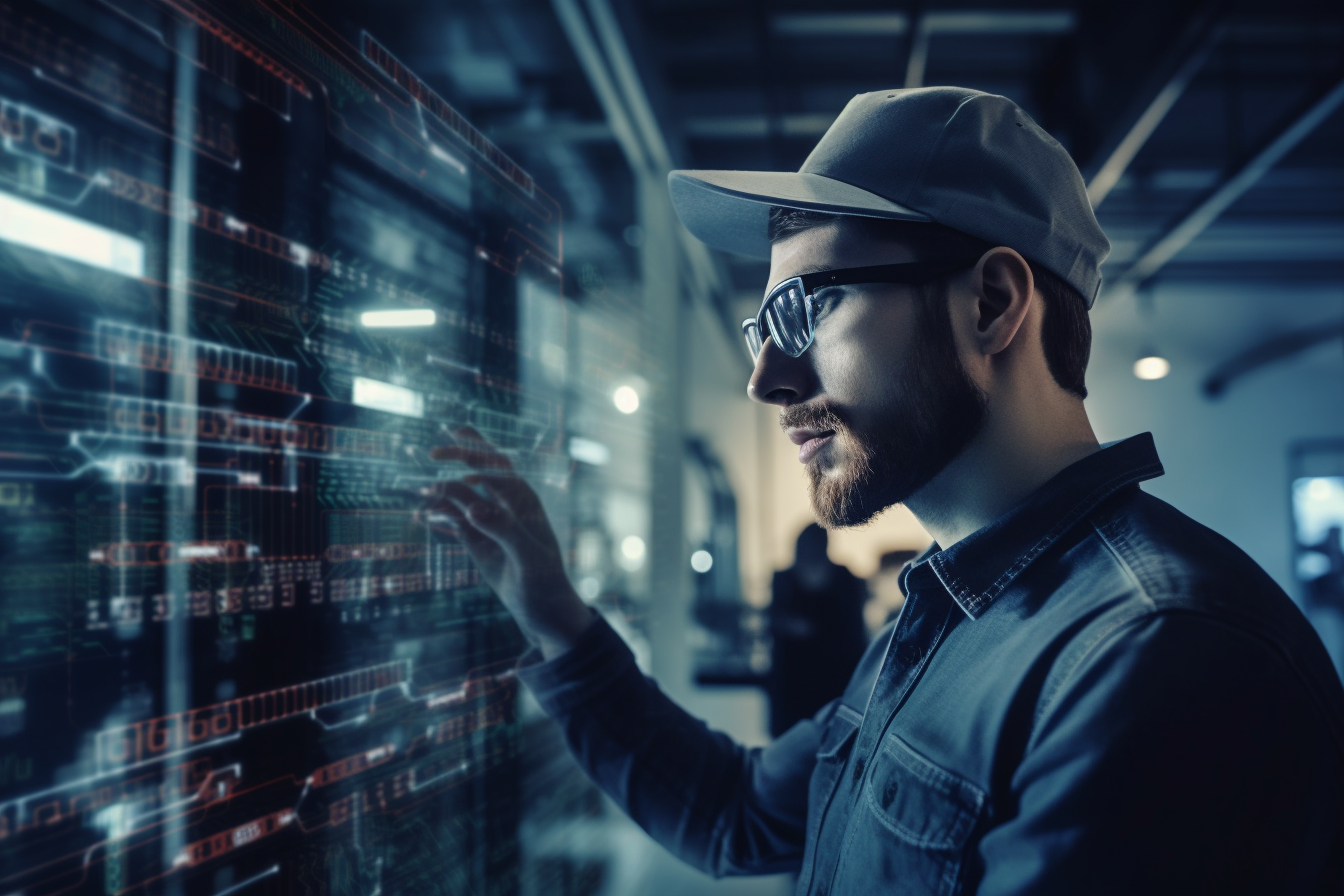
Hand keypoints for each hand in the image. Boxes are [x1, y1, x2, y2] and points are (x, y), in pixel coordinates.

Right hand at [425, 426, 592, 659]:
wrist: (544, 610)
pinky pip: (453, 523)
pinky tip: (420, 518)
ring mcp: (489, 522)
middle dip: (456, 457)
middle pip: (477, 470)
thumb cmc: (545, 579)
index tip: (450, 440)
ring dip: (441, 493)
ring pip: (460, 498)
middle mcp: (504, 505)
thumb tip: (472, 508)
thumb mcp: (527, 555)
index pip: (496, 463)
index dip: (473, 448)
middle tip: (430, 455)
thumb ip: (503, 529)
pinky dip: (438, 519)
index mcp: (522, 499)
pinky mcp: (477, 542)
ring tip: (420, 496)